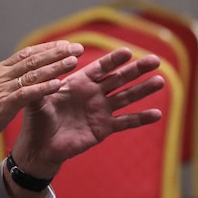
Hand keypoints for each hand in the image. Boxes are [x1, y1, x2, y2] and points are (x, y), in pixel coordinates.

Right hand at [0, 41, 83, 175]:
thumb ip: (2, 86)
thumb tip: (14, 85)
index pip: (26, 54)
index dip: (46, 48)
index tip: (64, 44)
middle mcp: (2, 76)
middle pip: (33, 59)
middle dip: (57, 52)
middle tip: (77, 47)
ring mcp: (3, 89)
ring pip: (33, 73)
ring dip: (55, 66)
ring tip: (74, 60)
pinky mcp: (5, 103)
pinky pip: (28, 93)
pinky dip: (45, 87)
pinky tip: (60, 84)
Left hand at [11, 46, 164, 178]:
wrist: (41, 146)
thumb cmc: (37, 121)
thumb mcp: (37, 101)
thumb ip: (41, 87)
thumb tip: (42, 74)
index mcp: (78, 83)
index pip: (100, 68)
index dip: (113, 60)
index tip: (127, 51)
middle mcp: (93, 94)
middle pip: (119, 78)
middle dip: (136, 69)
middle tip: (155, 60)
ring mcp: (101, 110)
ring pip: (127, 97)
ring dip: (144, 89)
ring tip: (161, 80)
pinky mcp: (104, 128)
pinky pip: (125, 122)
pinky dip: (141, 119)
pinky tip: (157, 114)